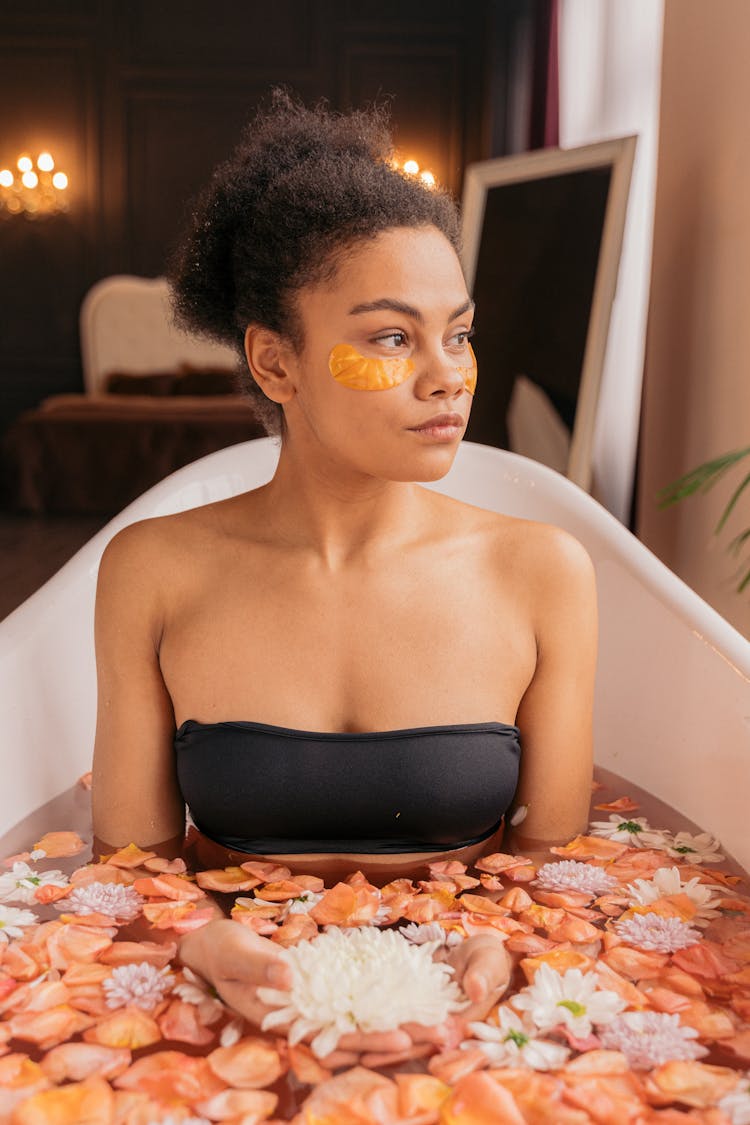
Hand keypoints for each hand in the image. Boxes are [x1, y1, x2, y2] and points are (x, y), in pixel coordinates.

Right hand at [179, 921, 429, 1067]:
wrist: (212, 949)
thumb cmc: (219, 952)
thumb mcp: (234, 953)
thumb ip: (259, 965)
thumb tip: (288, 977)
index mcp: (282, 1022)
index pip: (332, 1041)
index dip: (367, 1042)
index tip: (402, 1039)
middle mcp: (301, 1024)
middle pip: (356, 1040)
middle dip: (397, 1041)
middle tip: (440, 1036)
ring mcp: (312, 1011)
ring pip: (361, 1028)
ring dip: (398, 1029)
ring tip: (438, 1027)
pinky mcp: (319, 994)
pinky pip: (356, 1007)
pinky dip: (383, 1008)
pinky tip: (410, 1005)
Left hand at [347, 933, 513, 1068]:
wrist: (479, 953)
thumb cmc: (489, 960)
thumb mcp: (489, 964)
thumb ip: (482, 977)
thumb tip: (475, 990)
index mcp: (461, 1023)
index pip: (435, 1038)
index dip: (413, 1044)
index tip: (392, 1048)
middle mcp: (441, 1026)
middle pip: (412, 1041)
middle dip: (386, 1048)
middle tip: (359, 1055)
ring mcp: (426, 1017)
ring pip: (400, 1030)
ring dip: (377, 1038)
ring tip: (348, 1046)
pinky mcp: (414, 1004)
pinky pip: (394, 1012)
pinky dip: (376, 1016)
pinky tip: (351, 1019)